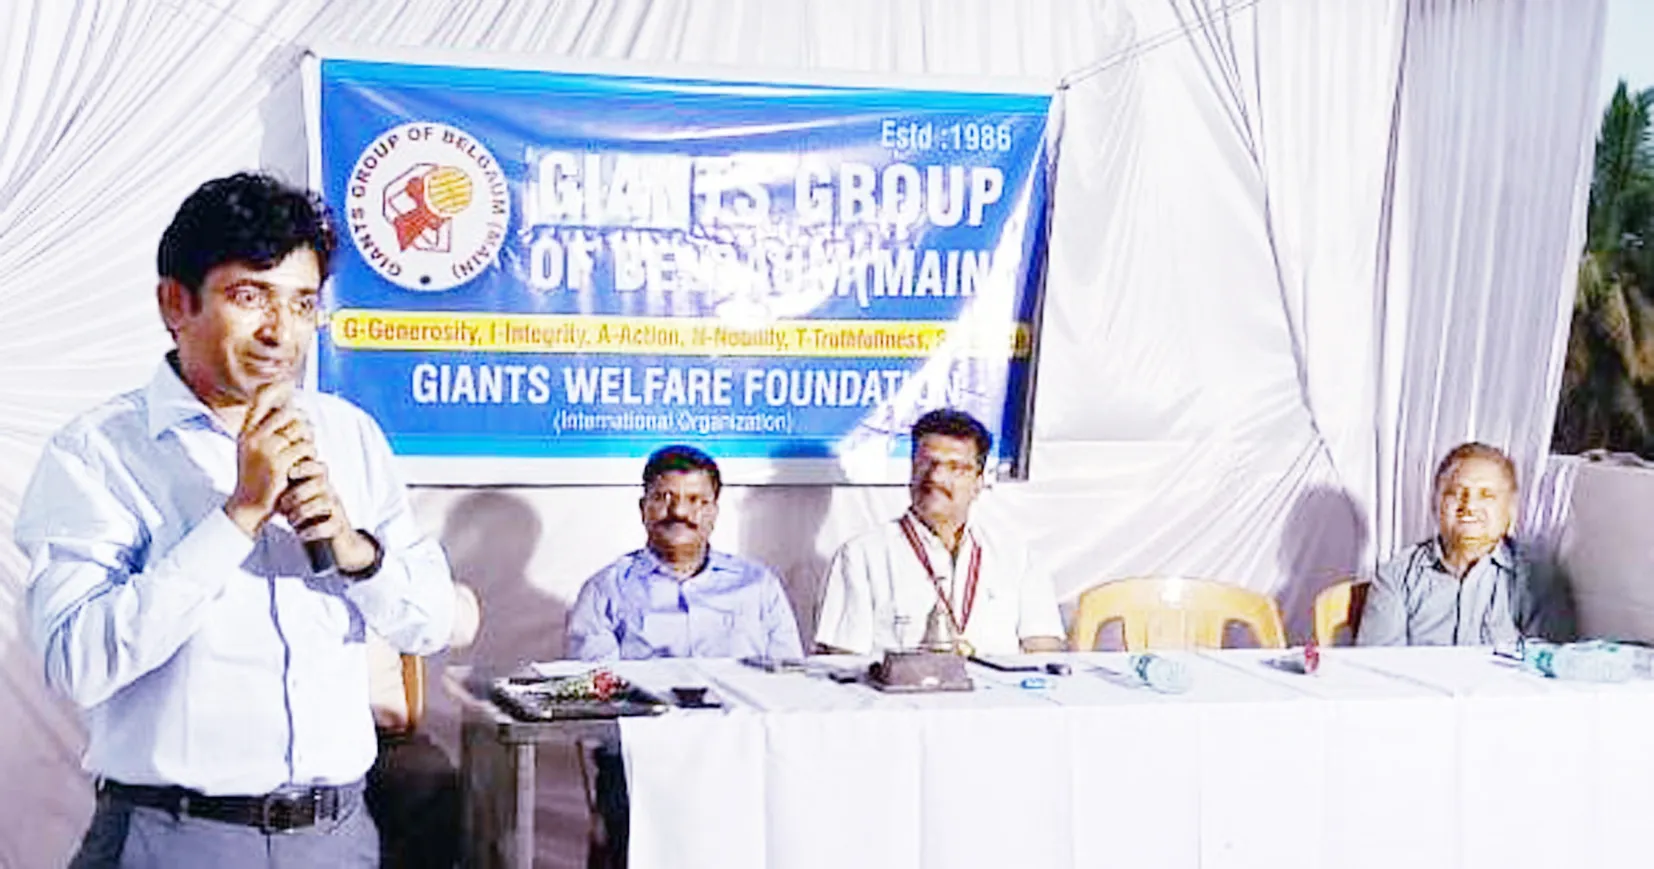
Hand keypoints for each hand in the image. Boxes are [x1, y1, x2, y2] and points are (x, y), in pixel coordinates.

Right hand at [224, 384, 315, 536]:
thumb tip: (290, 407)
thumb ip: (267, 430)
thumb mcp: (254, 450)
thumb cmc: (256, 478)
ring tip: (304, 453)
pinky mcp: (279, 464)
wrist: (248, 507)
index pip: (260, 400)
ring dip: (308, 440)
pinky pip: (305, 449)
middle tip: (306, 435)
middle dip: (303, 422)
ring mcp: (265, 450)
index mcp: (245, 432)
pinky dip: (310, 456)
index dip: (276, 387)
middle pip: (289, 413)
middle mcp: (253, 437)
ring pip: (299, 430)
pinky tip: (304, 465)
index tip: (289, 382)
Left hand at [277, 457, 376, 574]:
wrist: (327, 543)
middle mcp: (329, 494)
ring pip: (324, 502)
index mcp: (319, 484)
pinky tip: (300, 534)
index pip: (319, 468)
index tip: (290, 473)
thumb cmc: (305, 517)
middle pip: (319, 483)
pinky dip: (312, 530)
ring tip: (290, 521)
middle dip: (298, 494)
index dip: (306, 467)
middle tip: (283, 506)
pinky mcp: (338, 527)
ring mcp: (336, 510)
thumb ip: (285, 487)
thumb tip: (261, 478)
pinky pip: (330, 525)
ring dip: (303, 512)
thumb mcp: (295, 499)